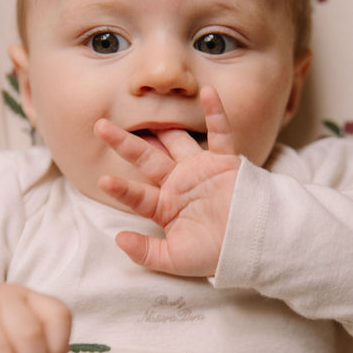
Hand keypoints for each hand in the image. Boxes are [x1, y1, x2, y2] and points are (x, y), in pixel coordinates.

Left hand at [94, 87, 240, 276]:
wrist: (252, 246)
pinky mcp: (225, 162)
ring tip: (143, 104)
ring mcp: (200, 170)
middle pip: (146, 159)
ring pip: (177, 141)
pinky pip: (220, 134)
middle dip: (124, 143)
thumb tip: (118, 240)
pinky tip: (207, 92)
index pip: (137, 196)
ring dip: (163, 125)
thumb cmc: (214, 254)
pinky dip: (216, 113)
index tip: (104, 179)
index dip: (122, 188)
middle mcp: (178, 184)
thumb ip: (146, 253)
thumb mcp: (175, 259)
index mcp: (164, 206)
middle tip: (101, 126)